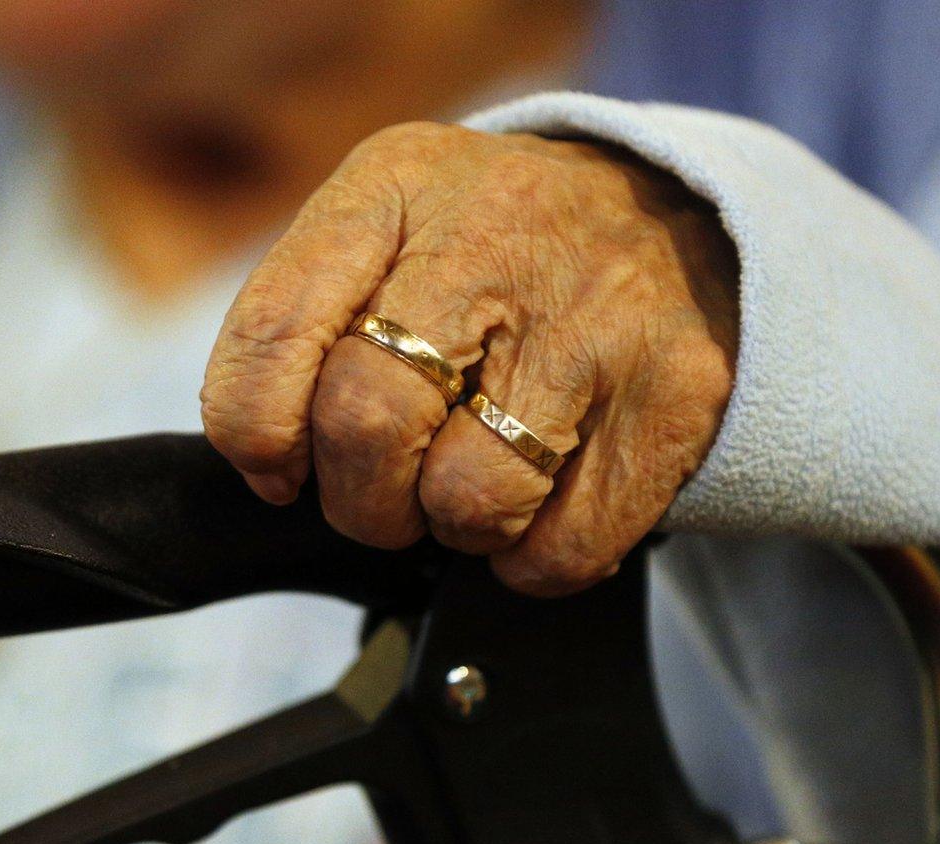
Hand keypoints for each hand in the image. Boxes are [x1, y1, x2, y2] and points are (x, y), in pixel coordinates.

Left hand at [201, 122, 738, 594]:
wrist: (683, 218)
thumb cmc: (494, 250)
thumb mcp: (389, 226)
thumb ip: (307, 320)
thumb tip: (269, 464)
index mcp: (397, 186)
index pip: (277, 331)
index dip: (256, 432)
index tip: (280, 464)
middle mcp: (497, 237)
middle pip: (366, 422)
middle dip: (359, 500)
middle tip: (383, 497)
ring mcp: (596, 316)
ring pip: (469, 499)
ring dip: (453, 530)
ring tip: (472, 487)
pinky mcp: (677, 394)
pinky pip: (564, 547)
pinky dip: (533, 561)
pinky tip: (541, 505)